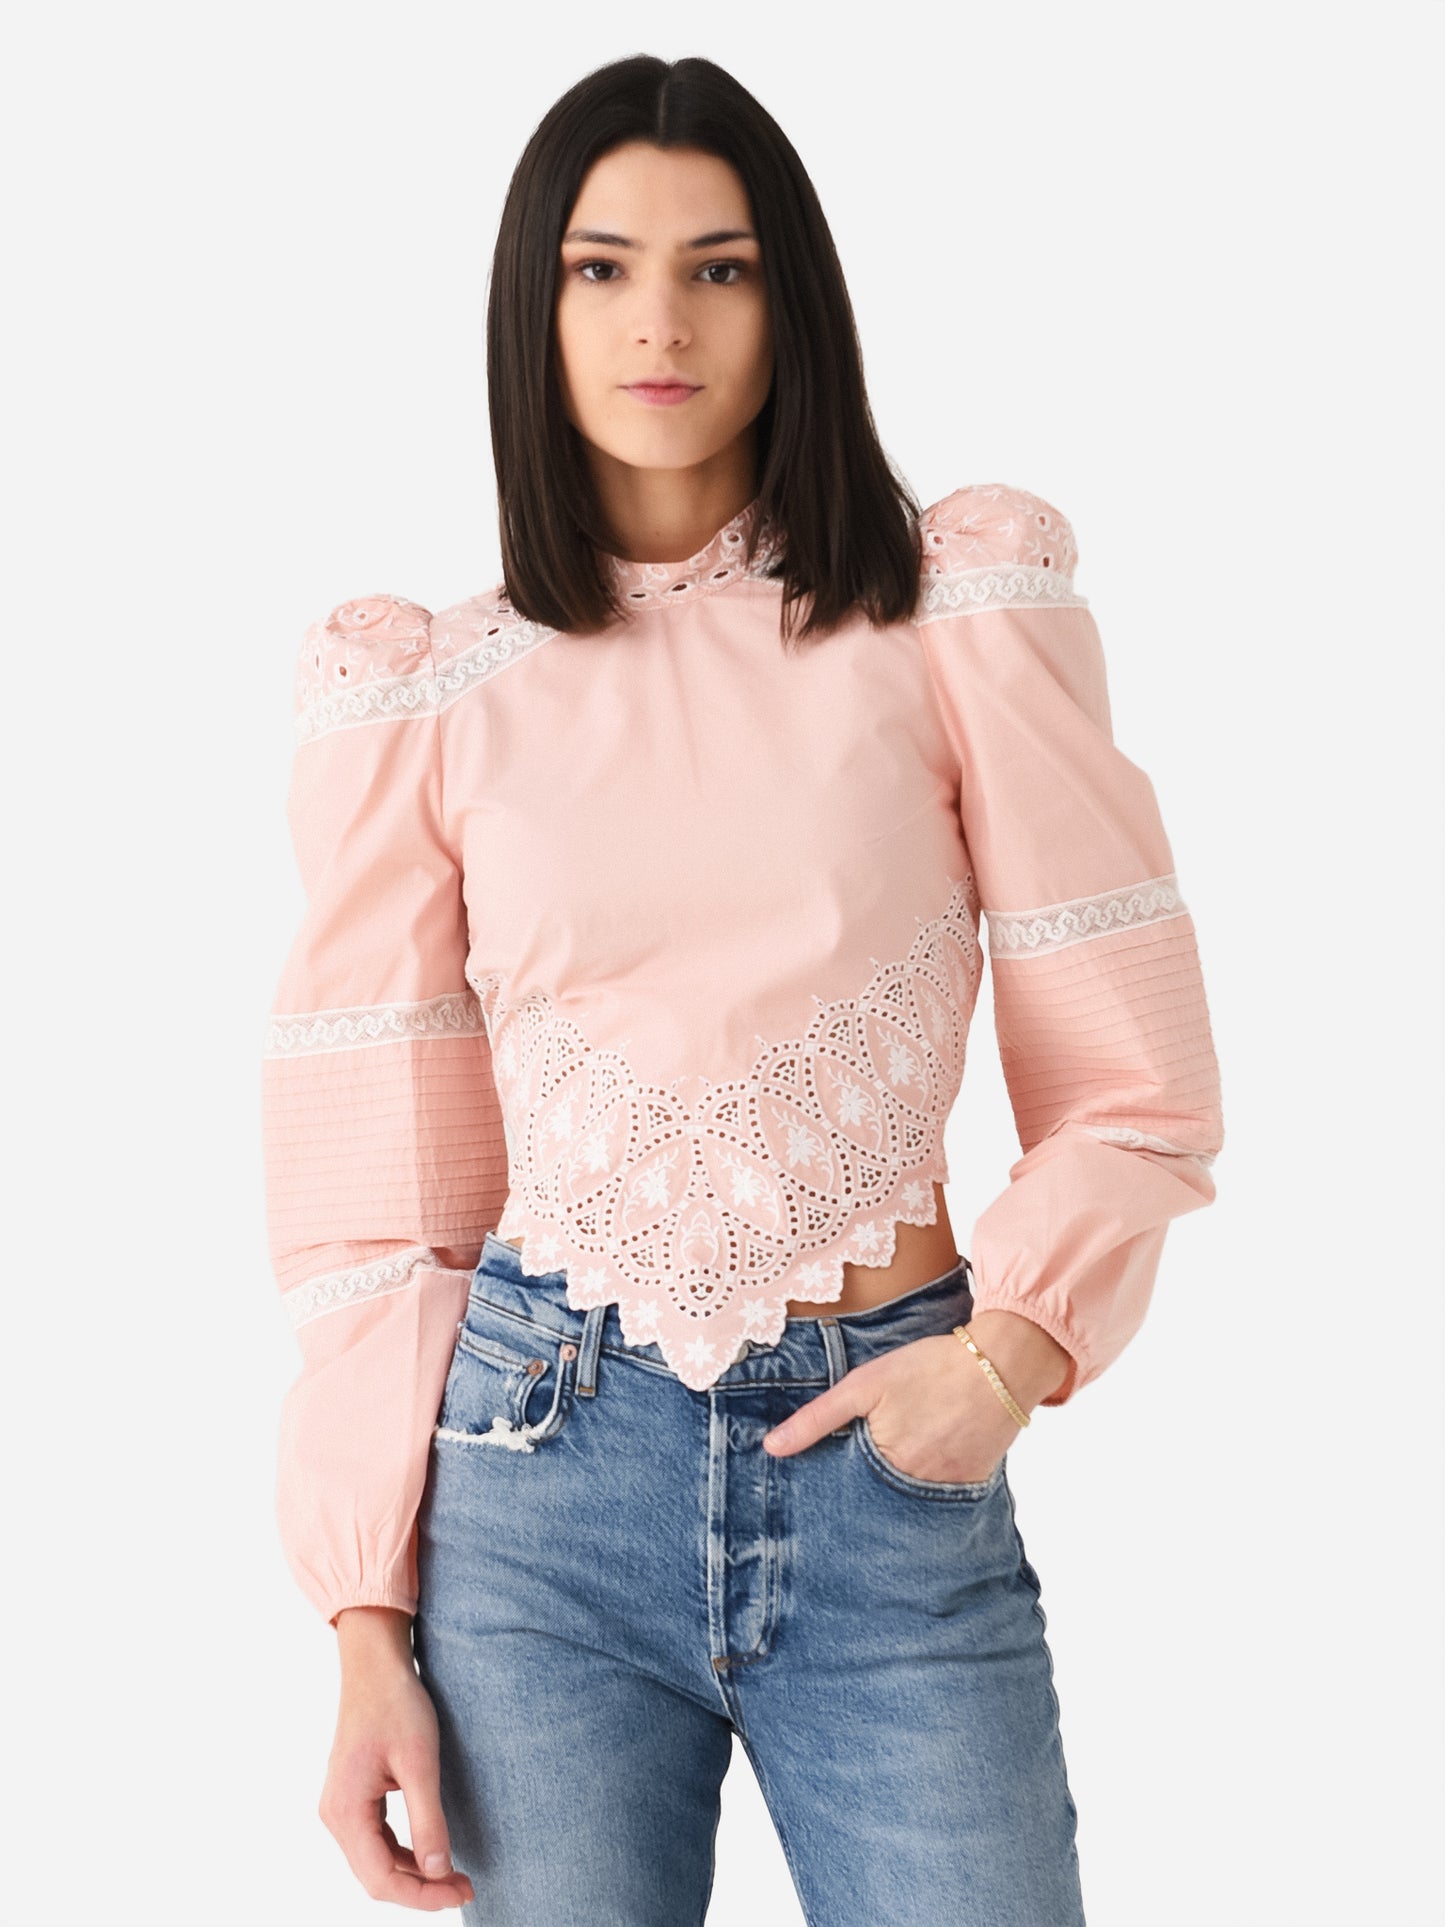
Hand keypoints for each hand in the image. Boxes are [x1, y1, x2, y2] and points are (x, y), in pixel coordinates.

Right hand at [320, 1612, 474, 1911]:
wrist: (375, 1664)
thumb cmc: (397, 1704)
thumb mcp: (419, 1762)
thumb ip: (428, 1821)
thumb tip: (439, 1872)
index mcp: (346, 1811)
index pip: (381, 1878)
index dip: (423, 1895)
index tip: (462, 1891)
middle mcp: (335, 1815)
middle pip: (375, 1877)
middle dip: (421, 1889)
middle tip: (465, 1887)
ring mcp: (340, 1806)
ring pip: (375, 1861)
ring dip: (413, 1874)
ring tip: (454, 1875)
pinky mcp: (352, 1796)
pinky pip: (375, 1840)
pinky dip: (403, 1853)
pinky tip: (431, 1851)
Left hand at [762, 1330, 1024, 1484]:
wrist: (1001, 1363)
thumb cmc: (929, 1367)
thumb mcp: (865, 1384)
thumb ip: (818, 1419)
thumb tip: (772, 1448)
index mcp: (885, 1464)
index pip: (846, 1493)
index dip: (832, 1491)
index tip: (816, 1498)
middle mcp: (916, 1487)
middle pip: (877, 1504)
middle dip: (862, 1499)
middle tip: (856, 1485)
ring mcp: (947, 1491)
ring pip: (908, 1505)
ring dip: (894, 1498)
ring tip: (890, 1475)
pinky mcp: (972, 1486)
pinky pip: (940, 1500)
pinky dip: (927, 1491)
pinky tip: (923, 1468)